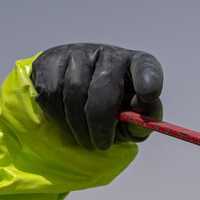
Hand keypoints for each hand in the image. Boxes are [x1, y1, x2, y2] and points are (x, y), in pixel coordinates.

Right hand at [31, 43, 162, 149]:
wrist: (76, 103)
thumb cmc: (113, 113)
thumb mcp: (132, 123)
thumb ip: (141, 123)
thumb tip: (140, 114)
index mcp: (135, 66)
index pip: (145, 66)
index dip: (147, 79)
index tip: (148, 96)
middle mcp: (108, 54)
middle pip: (104, 87)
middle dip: (101, 123)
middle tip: (101, 145)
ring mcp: (77, 53)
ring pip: (74, 92)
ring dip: (79, 126)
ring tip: (86, 140)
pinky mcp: (50, 61)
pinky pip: (51, 93)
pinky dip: (58, 117)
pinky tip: (67, 124)